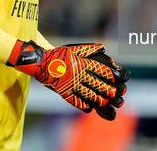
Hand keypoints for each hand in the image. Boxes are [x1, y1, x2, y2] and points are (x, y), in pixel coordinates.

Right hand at [7, 41, 127, 118]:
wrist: (41, 63)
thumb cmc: (58, 55)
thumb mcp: (74, 49)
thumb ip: (89, 49)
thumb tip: (103, 48)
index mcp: (80, 63)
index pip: (97, 69)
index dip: (107, 74)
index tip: (115, 78)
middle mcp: (77, 74)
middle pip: (94, 83)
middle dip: (105, 89)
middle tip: (114, 93)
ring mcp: (70, 84)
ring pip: (86, 93)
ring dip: (96, 98)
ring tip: (104, 102)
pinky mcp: (63, 92)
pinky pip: (74, 100)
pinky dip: (82, 104)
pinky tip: (88, 107)